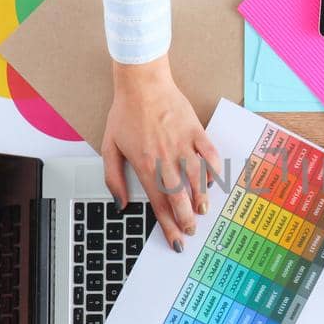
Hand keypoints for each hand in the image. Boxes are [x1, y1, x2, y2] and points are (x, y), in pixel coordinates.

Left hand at [101, 57, 221, 251]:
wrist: (142, 83)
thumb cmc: (125, 113)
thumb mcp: (109, 146)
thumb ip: (113, 178)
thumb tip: (120, 204)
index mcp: (144, 165)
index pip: (158, 203)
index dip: (167, 225)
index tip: (175, 240)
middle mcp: (165, 158)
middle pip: (179, 196)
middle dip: (186, 218)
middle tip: (191, 231)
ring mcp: (183, 144)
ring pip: (196, 179)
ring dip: (202, 198)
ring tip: (203, 211)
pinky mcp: (196, 131)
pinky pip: (211, 154)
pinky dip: (215, 170)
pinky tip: (214, 181)